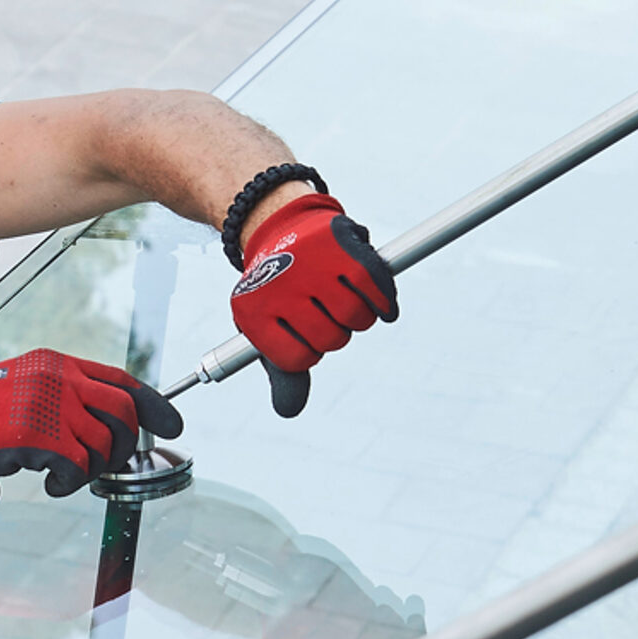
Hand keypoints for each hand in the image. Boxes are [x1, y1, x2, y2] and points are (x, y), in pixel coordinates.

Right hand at [0, 349, 182, 501]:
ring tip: (65, 475)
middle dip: (125, 447)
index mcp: (59, 363)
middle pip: (124, 414)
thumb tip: (108, 427)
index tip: (173, 425)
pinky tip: (52, 484)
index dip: (154, 405)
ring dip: (93, 470)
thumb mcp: (28, 390)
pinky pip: (78, 468)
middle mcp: (59, 378)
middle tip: (105, 466)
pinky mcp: (36, 435)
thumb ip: (66, 399)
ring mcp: (48, 404)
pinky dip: (70, 484)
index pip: (122, 381)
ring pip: (105, 445)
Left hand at [230, 194, 396, 416]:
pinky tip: (383, 307)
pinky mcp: (342, 247)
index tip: (302, 334)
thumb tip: (288, 412)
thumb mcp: (268, 329)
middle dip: (332, 332)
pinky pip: (375, 288)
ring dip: (357, 317)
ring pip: (354, 317)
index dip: (308, 352)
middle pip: (329, 340)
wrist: (279, 226)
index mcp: (252, 311)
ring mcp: (311, 265)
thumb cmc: (277, 289)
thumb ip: (283, 372)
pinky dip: (384, 302)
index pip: (296, 360)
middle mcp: (279, 287)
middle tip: (322, 311)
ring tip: (341, 300)